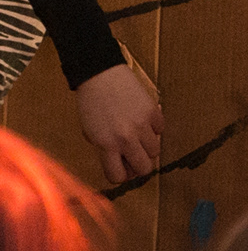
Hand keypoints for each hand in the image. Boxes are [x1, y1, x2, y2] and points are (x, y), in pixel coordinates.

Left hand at [77, 62, 164, 187]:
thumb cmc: (90, 102)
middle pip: (144, 169)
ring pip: (155, 151)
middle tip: (133, 156)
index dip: (120, 175)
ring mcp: (142, 125)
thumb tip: (121, 163)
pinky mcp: (153, 112)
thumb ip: (105, 148)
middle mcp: (125, 138)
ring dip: (147, 147)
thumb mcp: (90, 130)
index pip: (118, 176)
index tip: (120, 169)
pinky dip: (154, 129)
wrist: (99, 74)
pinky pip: (160, 131)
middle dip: (138, 166)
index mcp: (105, 144)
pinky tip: (142, 120)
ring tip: (136, 135)